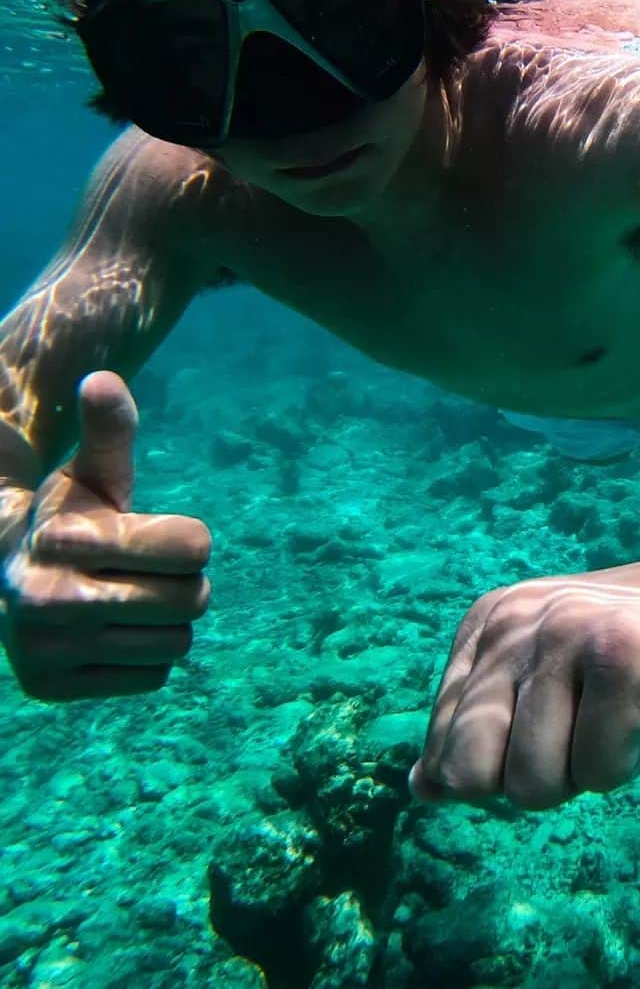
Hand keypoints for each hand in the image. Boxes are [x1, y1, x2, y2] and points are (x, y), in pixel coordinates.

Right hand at [0, 371, 210, 700]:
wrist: (5, 577)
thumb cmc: (71, 516)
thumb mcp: (91, 472)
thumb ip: (108, 430)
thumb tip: (102, 380)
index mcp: (62, 537)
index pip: (193, 547)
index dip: (188, 540)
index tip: (158, 535)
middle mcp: (46, 598)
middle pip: (192, 598)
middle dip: (184, 582)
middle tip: (147, 572)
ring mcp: (45, 649)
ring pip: (176, 642)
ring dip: (166, 621)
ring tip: (128, 600)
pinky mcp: (51, 687)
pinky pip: (153, 675)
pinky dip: (144, 655)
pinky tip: (111, 632)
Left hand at [410, 548, 639, 809]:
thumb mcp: (546, 676)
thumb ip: (481, 724)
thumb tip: (419, 790)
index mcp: (488, 622)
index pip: (444, 752)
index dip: (506, 770)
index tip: (563, 720)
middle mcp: (516, 619)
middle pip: (475, 777)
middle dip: (538, 781)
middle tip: (591, 726)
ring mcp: (569, 631)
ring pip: (536, 785)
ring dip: (595, 767)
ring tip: (629, 705)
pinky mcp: (626, 655)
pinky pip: (602, 774)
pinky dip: (637, 758)